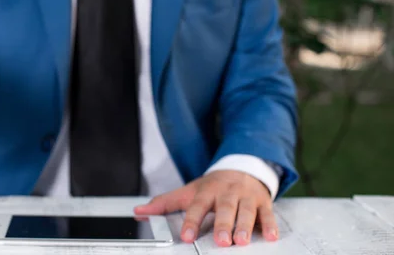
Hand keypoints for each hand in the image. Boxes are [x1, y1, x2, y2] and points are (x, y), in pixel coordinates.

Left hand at [134, 170, 277, 246]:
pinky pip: (267, 214)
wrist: (242, 167)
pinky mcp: (263, 202)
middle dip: (223, 224)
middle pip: (224, 208)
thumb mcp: (188, 191)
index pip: (196, 207)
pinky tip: (270, 236)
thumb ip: (164, 203)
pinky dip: (269, 225)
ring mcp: (245, 197)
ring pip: (246, 211)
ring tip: (242, 241)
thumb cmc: (212, 185)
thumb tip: (139, 212)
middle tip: (222, 241)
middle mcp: (226, 193)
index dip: (191, 222)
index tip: (186, 236)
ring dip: (245, 226)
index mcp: (206, 191)